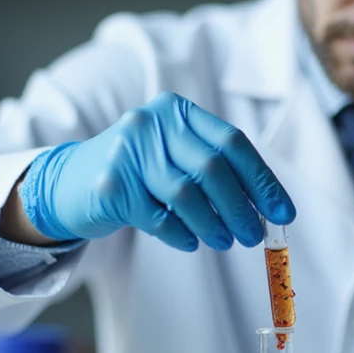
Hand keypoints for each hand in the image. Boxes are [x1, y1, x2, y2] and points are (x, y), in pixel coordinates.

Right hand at [21, 91, 294, 246]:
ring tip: (224, 242)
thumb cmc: (138, 173)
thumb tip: (267, 208)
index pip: (232, 143)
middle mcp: (151, 123)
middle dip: (241, 208)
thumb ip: (216, 173)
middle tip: (253, 236)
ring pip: (186, 194)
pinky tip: (190, 241)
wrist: (69, 182)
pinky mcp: (109, 186)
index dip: (262, 181)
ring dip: (213, 225)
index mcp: (177, 111)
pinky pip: (157, 217)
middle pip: (212, 168)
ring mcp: (126, 152)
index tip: (284, 212)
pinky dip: (180, 234)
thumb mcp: (174, 156)